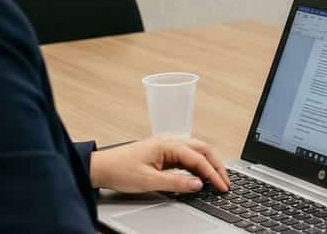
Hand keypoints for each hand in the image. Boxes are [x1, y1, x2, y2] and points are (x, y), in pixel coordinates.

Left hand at [89, 136, 229, 193]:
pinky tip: (200, 174)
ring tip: (217, 178)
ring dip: (209, 163)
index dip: (212, 173)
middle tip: (226, 181)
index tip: (222, 186)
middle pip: (203, 149)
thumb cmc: (119, 170)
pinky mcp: (163, 152)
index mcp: (168, 144)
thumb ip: (176, 182)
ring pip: (197, 151)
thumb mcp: (149, 181)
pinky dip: (198, 164)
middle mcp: (170, 141)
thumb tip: (198, 184)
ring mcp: (167, 146)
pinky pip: (187, 156)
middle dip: (217, 165)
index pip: (198, 158)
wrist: (100, 168)